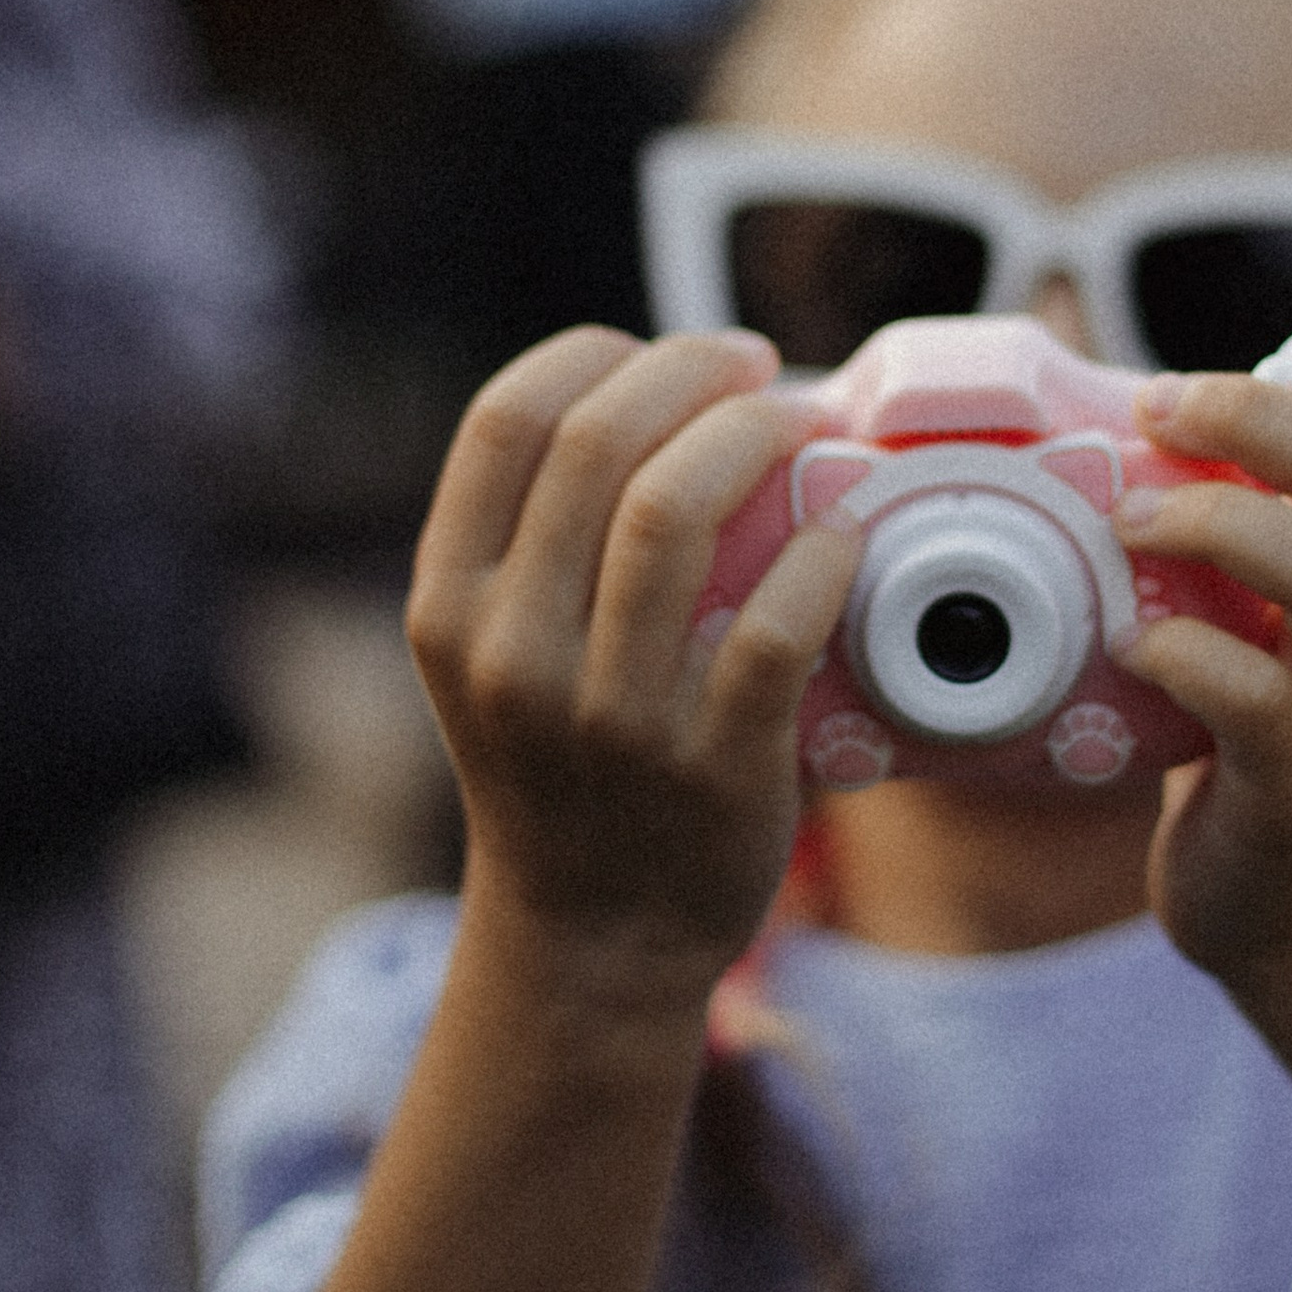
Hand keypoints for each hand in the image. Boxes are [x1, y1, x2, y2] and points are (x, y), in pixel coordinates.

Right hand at [405, 325, 859, 983]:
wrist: (593, 938)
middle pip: (600, 444)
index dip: (601, 355)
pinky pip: (778, 619)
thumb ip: (536, 538)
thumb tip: (659, 389)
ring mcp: (612, 714)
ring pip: (676, 511)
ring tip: (798, 424)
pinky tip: (840, 530)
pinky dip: (821, 550)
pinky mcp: (713, 762)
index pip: (509, 420)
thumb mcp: (494, 652)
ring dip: (757, 437)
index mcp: (451, 605)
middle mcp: (514, 653)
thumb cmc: (561, 763)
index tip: (665, 353)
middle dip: (692, 373)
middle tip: (752, 366)